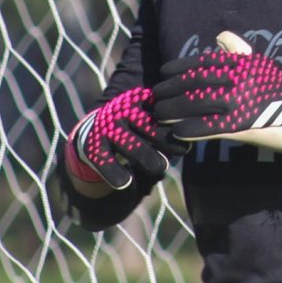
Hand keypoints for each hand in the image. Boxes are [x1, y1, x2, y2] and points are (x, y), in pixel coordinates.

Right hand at [64, 86, 186, 189]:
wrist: (94, 131)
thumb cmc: (135, 126)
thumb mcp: (149, 116)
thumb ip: (167, 124)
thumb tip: (189, 143)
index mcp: (140, 100)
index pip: (162, 110)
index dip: (177, 127)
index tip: (187, 144)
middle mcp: (123, 111)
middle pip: (148, 126)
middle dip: (165, 141)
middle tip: (182, 151)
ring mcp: (107, 128)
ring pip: (130, 144)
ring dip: (146, 157)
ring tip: (160, 167)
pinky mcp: (92, 145)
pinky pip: (105, 161)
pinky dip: (115, 173)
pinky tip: (125, 182)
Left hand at [152, 33, 281, 174]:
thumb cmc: (279, 92)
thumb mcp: (261, 66)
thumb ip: (239, 51)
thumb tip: (219, 35)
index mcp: (241, 64)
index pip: (203, 62)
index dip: (180, 67)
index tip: (164, 73)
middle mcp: (239, 80)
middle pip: (195, 83)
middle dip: (171, 90)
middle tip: (155, 97)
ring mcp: (240, 103)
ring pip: (197, 105)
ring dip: (174, 111)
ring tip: (159, 115)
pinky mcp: (241, 125)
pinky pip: (209, 127)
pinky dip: (190, 129)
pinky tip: (177, 133)